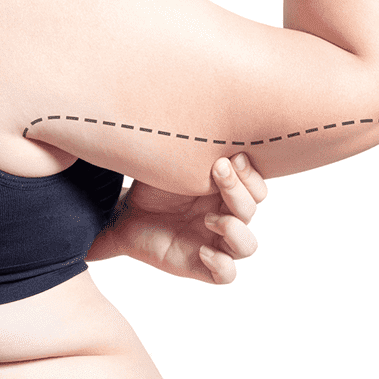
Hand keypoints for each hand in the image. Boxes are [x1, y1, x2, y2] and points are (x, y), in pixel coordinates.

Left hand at [87, 153, 266, 283]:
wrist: (121, 215)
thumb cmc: (148, 187)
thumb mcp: (163, 162)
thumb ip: (179, 145)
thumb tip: (181, 103)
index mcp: (224, 191)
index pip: (257, 185)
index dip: (251, 174)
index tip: (230, 156)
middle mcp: (225, 215)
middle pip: (254, 208)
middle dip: (240, 189)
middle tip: (216, 170)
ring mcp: (215, 242)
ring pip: (248, 245)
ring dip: (235, 229)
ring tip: (210, 218)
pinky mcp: (200, 266)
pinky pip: (227, 275)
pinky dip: (222, 265)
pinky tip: (201, 249)